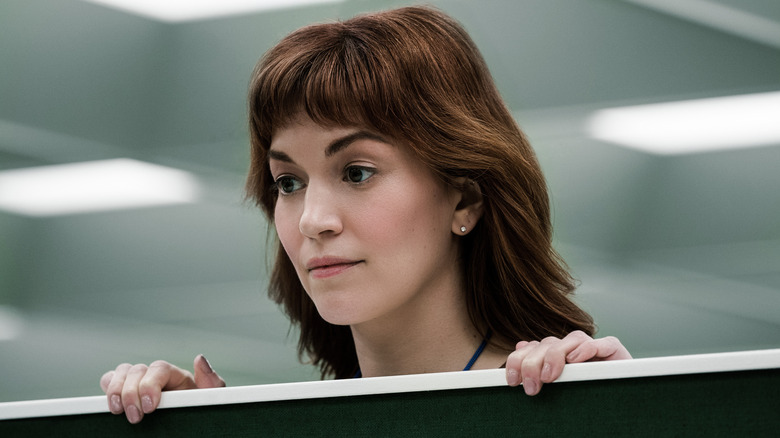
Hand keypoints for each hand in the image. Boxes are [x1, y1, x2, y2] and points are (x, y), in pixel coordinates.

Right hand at [99, 354, 224, 423]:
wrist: (191, 428)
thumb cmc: (201, 413)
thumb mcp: (212, 400)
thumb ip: (211, 382)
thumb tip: (199, 359)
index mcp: (177, 377)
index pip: (159, 369)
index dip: (150, 384)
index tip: (149, 407)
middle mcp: (156, 376)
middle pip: (137, 370)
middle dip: (131, 393)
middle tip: (135, 417)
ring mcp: (139, 383)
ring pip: (121, 372)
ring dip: (115, 390)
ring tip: (117, 411)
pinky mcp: (125, 394)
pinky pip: (110, 381)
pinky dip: (107, 388)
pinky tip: (110, 404)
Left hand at [505, 330, 630, 395]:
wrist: (626, 406)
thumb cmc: (587, 398)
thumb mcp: (559, 389)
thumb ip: (539, 370)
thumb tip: (519, 345)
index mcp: (556, 356)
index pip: (533, 348)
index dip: (518, 360)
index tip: (511, 381)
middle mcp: (572, 349)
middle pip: (548, 344)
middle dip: (534, 363)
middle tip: (531, 387)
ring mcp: (594, 348)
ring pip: (571, 339)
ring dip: (556, 356)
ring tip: (549, 377)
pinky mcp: (614, 351)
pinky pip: (602, 343)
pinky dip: (587, 350)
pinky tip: (575, 361)